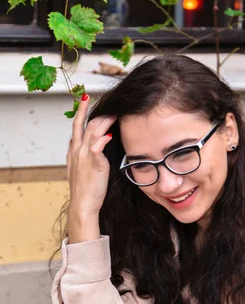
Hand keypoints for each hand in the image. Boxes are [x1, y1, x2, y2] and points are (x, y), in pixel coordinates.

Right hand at [67, 94, 116, 218]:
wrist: (83, 204)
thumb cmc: (83, 189)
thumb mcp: (74, 168)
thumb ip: (73, 154)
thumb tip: (71, 141)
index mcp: (74, 151)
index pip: (76, 126)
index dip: (80, 112)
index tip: (84, 99)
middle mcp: (78, 151)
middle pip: (84, 124)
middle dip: (91, 110)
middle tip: (100, 100)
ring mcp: (85, 156)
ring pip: (93, 131)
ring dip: (104, 120)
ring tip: (115, 113)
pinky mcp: (94, 163)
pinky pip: (98, 146)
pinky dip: (103, 139)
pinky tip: (111, 134)